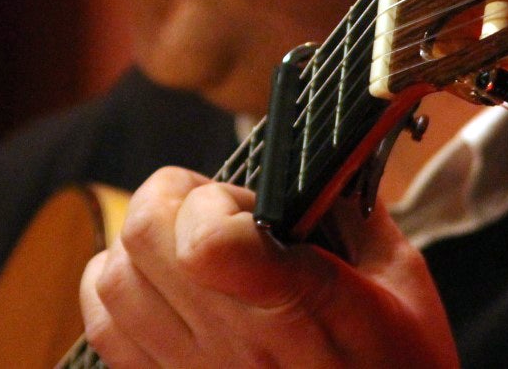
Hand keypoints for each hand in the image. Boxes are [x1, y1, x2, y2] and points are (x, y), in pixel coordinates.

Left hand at [79, 167, 458, 367]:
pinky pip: (104, 328)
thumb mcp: (402, 281)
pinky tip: (159, 287)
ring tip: (186, 249)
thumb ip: (353, 208)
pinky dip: (116, 290)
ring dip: (141, 245)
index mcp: (299, 307)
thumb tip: (314, 160)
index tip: (248, 206)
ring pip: (110, 276)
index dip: (214, 201)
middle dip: (172, 198)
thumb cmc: (399, 368)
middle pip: (142, 235)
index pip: (206, 240)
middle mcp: (233, 344)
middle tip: (215, 212)